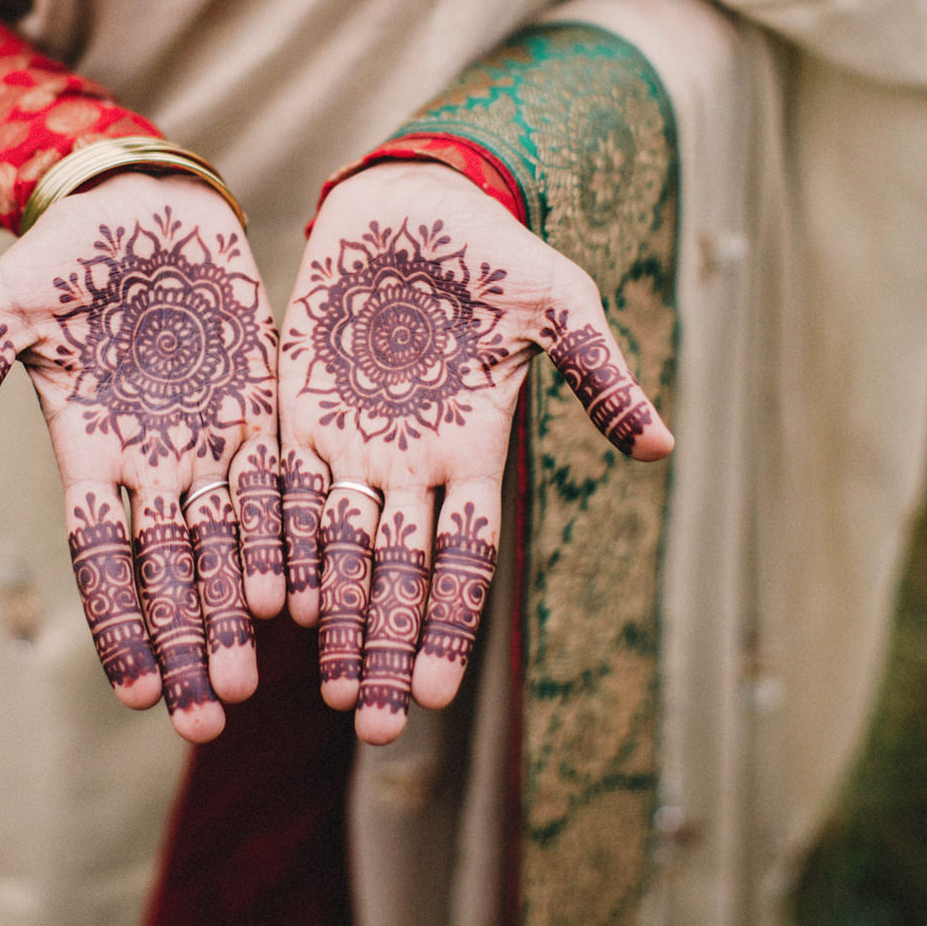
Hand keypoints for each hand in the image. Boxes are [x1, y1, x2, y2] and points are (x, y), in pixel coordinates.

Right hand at [0, 171, 284, 742]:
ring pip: (230, 547)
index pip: (103, 560)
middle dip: (188, 645)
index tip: (136, 691)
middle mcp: (152, 466)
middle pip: (172, 574)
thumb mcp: (1, 310)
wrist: (141, 204)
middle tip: (209, 719)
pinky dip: (291, 539)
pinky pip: (281, 487)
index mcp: (88, 455)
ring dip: (241, 613)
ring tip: (254, 682)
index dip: (119, 622)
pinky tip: (308, 596)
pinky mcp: (261, 412)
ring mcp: (210, 443)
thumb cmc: (63, 255)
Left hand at [279, 162, 672, 743]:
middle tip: (369, 724)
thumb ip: (599, 374)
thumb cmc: (494, 252)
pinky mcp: (297, 411)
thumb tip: (661, 447)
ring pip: (335, 548)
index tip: (431, 697)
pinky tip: (265, 596)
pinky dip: (275, 539)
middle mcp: (410, 466)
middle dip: (384, 648)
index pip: (462, 563)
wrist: (412, 201)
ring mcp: (351, 443)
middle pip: (395, 576)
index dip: (446, 627)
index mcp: (474, 454)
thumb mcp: (559, 305)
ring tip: (317, 685)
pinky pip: (281, 487)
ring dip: (330, 615)